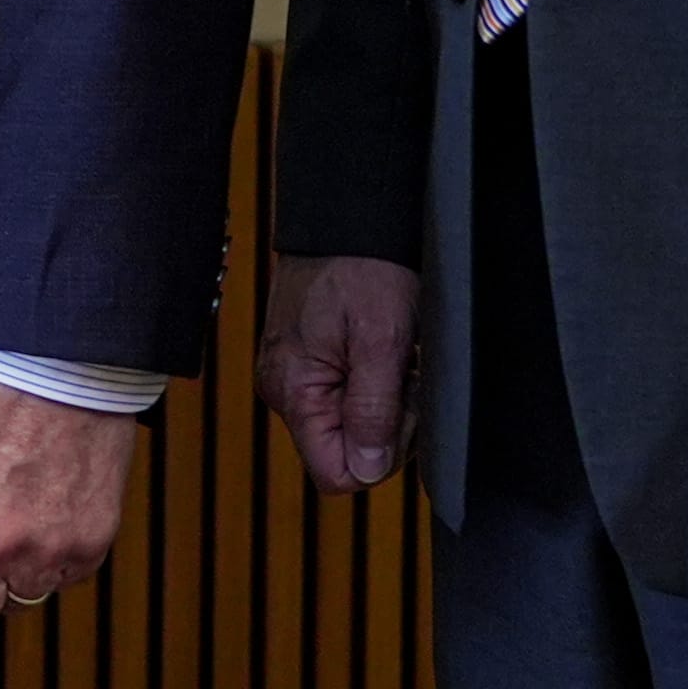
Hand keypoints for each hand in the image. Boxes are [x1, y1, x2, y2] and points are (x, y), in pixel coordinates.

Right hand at [251, 253, 420, 490]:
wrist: (345, 215)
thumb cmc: (363, 266)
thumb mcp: (382, 339)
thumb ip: (373, 409)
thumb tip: (367, 471)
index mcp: (294, 390)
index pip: (335, 473)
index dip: (381, 455)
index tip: (400, 407)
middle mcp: (284, 390)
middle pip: (346, 451)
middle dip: (388, 423)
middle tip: (403, 372)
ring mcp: (293, 376)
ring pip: (351, 425)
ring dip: (384, 401)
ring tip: (394, 355)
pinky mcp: (306, 361)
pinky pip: (346, 397)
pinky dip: (374, 382)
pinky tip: (383, 351)